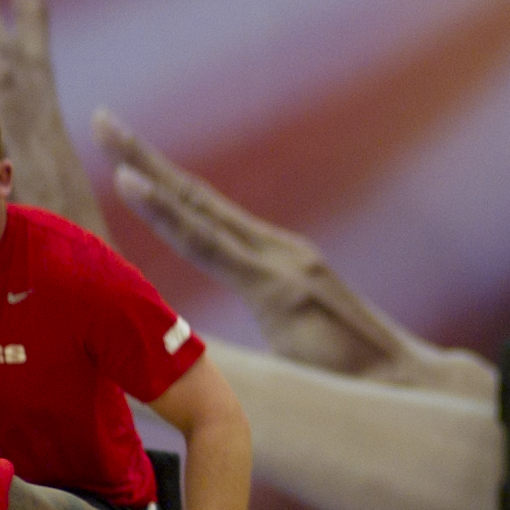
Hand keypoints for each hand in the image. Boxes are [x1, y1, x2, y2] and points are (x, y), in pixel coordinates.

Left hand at [101, 110, 495, 397]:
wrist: (408, 390)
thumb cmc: (351, 386)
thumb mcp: (291, 359)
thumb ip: (252, 346)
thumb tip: (204, 367)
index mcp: (274, 265)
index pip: (207, 217)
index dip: (165, 187)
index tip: (125, 159)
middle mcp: (276, 250)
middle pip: (198, 197)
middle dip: (146, 157)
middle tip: (102, 119)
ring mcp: (280, 261)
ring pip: (198, 207)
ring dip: (147, 166)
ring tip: (106, 130)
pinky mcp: (279, 284)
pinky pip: (209, 243)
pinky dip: (166, 212)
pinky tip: (132, 183)